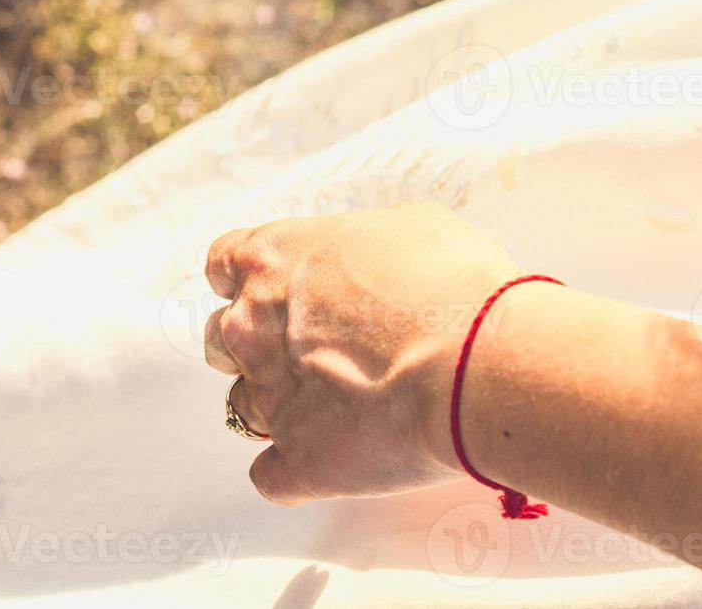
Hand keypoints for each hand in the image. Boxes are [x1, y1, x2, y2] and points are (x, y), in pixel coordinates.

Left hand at [202, 203, 522, 504]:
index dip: (249, 282)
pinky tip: (338, 458)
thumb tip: (373, 259)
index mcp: (274, 259)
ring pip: (241, 408)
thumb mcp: (411, 227)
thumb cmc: (455, 288)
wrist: (480, 365)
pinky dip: (297, 469)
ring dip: (278, 407)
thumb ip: (365, 244)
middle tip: (315, 351)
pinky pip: (270, 475)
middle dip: (258, 345)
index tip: (277, 293)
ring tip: (338, 408)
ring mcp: (268, 398)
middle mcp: (254, 327)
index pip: (222, 265)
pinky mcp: (294, 462)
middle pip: (222, 339)